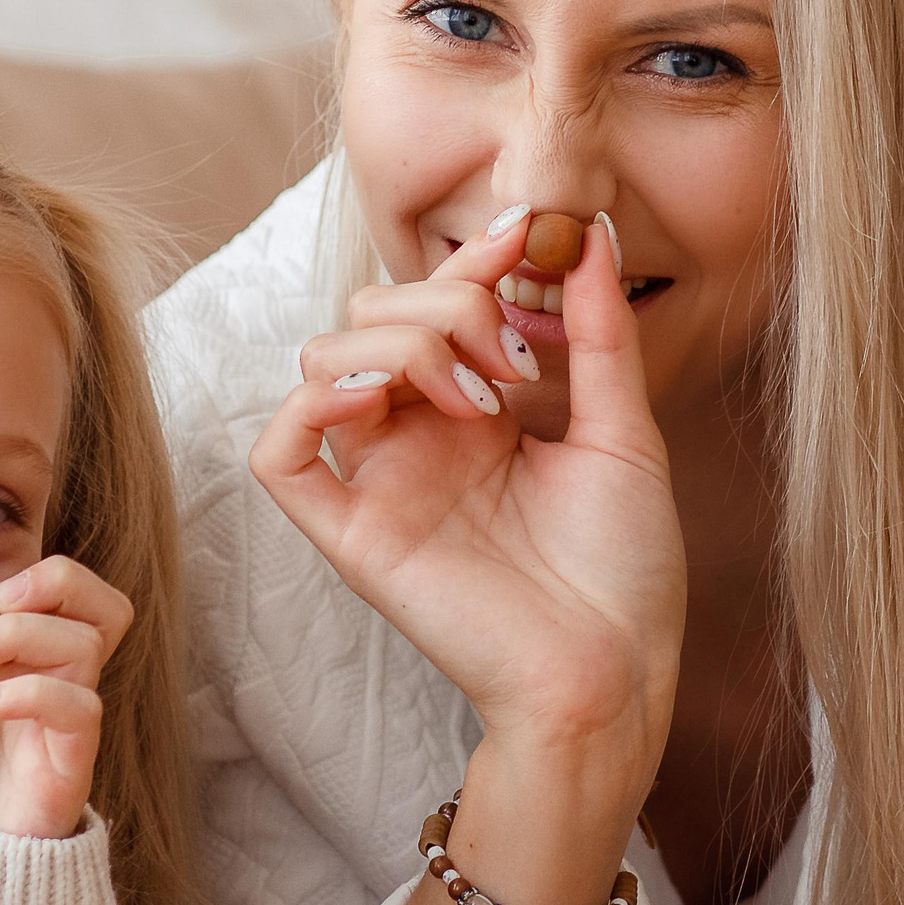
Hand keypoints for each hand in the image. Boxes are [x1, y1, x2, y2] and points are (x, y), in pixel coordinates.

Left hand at [0, 557, 129, 837]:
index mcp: (3, 669)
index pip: (18, 593)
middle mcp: (43, 687)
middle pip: (93, 601)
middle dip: (48, 579)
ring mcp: (61, 727)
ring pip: (88, 641)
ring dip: (20, 632)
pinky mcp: (70, 768)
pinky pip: (81, 709)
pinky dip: (34, 690)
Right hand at [250, 210, 684, 784]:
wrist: (613, 672)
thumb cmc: (624, 569)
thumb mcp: (624, 428)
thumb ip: (599, 331)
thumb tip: (591, 233)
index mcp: (474, 410)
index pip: (437, 301)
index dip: (470, 259)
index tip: (530, 232)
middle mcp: (417, 437)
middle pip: (373, 314)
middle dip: (444, 306)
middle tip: (515, 363)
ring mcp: (379, 481)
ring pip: (323, 360)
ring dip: (400, 348)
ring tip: (478, 401)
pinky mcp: (351, 533)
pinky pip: (279, 454)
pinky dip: (310, 406)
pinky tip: (381, 401)